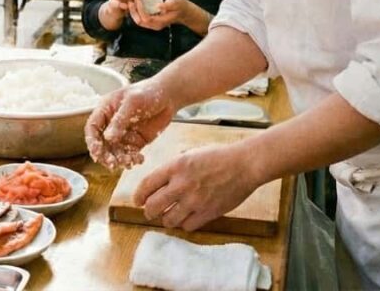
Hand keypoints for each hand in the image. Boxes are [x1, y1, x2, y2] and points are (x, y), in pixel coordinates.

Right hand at [85, 76, 176, 170]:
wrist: (169, 96)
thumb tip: (107, 138)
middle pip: (102, 143)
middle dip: (105, 155)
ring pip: (115, 151)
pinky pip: (129, 154)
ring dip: (120, 159)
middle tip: (112, 163)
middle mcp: (112, 123)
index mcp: (106, 109)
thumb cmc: (148, 92)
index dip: (92, 141)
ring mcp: (123, 133)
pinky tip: (139, 159)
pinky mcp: (136, 141)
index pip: (92, 127)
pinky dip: (132, 159)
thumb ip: (120, 120)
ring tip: (129, 162)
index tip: (97, 153)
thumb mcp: (133, 102)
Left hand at [131, 0, 189, 29]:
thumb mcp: (176, 2)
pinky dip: (136, 9)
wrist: (183, 10)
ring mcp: (152, 23)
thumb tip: (159, 6)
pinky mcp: (150, 19)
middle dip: (133, 10)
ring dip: (133, 9)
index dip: (140, 9)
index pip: (146, 18)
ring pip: (137, 19)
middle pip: (139, 21)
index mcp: (160, 22)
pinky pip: (140, 16)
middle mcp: (154, 25)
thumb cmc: (180, 5)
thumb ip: (168, 5)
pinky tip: (135, 0)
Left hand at [134, 142, 259, 230]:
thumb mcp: (190, 153)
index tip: (137, 201)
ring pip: (169, 220)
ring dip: (165, 219)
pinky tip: (185, 218)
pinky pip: (187, 226)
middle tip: (150, 211)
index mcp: (175, 166)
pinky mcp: (208, 213)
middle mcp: (182, 184)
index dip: (138, 195)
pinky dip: (183, 224)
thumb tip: (161, 179)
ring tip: (168, 216)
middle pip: (153, 206)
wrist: (243, 165)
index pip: (147, 184)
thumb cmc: (217, 156)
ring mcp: (195, 200)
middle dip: (148, 211)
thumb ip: (174, 166)